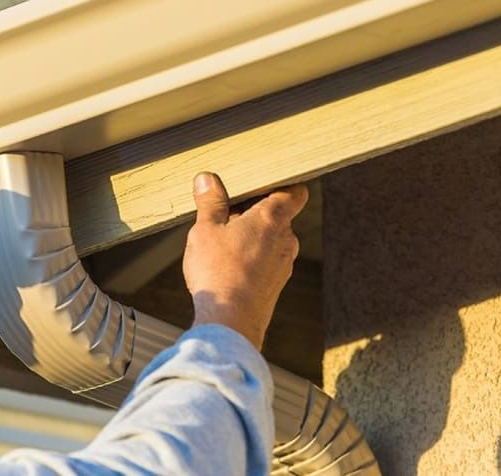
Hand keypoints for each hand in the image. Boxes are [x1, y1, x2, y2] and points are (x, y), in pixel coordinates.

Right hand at [183, 172, 307, 348]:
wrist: (231, 322)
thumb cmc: (218, 272)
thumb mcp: (205, 230)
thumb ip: (210, 202)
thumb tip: (207, 179)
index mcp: (273, 218)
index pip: (295, 192)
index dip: (283, 184)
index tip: (263, 184)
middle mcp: (286, 239)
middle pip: (278, 215)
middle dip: (255, 212)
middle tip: (227, 214)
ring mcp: (284, 263)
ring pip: (272, 240)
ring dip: (252, 236)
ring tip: (223, 242)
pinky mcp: (277, 284)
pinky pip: (268, 261)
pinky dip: (253, 258)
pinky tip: (229, 266)